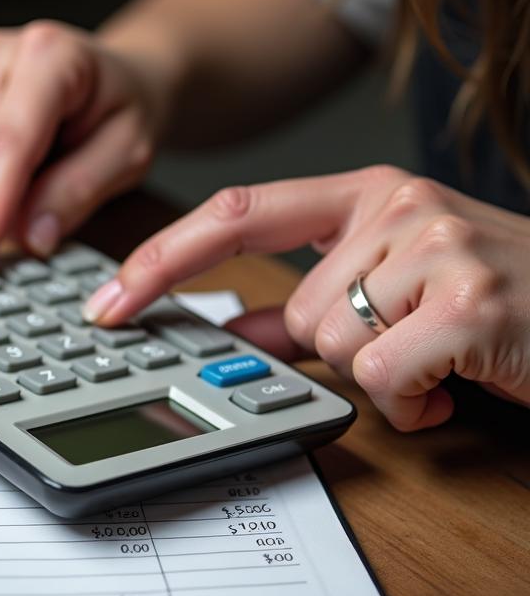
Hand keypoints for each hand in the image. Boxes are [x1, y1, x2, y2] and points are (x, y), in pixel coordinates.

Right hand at [0, 20, 163, 270]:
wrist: (120, 82)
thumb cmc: (125, 111)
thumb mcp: (128, 154)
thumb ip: (78, 192)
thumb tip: (29, 236)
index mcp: (49, 55)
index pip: (9, 143)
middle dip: (7, 206)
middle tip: (58, 200)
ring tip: (46, 171)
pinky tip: (23, 168)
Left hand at [82, 165, 529, 429]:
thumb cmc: (486, 298)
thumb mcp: (389, 286)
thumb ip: (300, 309)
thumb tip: (225, 334)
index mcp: (363, 195)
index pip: (234, 215)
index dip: (162, 260)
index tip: (108, 301)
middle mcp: (394, 205)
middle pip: (293, 311)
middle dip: (338, 347)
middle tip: (406, 340)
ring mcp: (435, 246)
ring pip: (333, 345)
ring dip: (380, 375)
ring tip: (439, 357)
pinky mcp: (467, 302)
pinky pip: (381, 378)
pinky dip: (413, 401)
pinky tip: (452, 382)